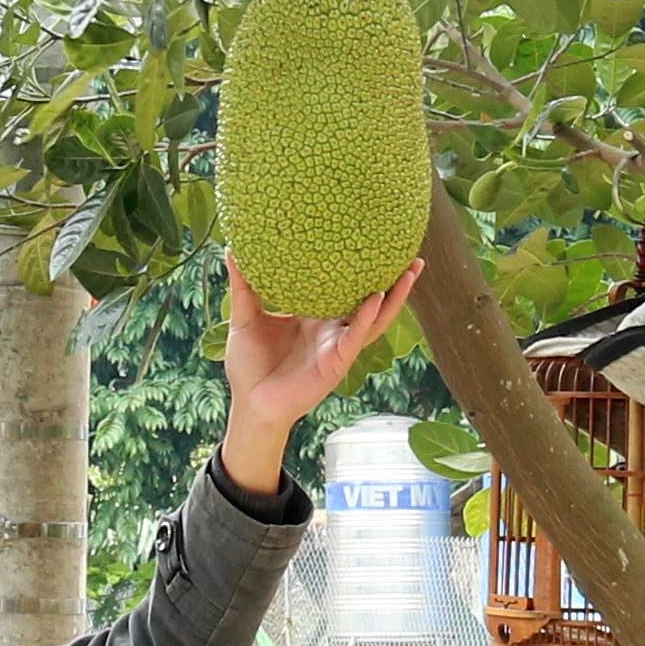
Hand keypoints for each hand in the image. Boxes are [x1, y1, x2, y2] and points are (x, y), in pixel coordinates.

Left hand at [220, 260, 426, 496]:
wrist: (250, 402)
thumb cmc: (249, 365)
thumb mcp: (246, 319)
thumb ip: (244, 287)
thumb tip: (232, 249)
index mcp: (316, 317)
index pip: (345, 289)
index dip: (362, 270)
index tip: (374, 243)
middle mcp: (334, 330)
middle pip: (372, 302)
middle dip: (395, 282)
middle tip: (412, 256)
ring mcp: (339, 346)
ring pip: (376, 319)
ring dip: (396, 297)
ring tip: (411, 272)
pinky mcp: (337, 363)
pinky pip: (356, 338)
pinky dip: (367, 318)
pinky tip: (377, 299)